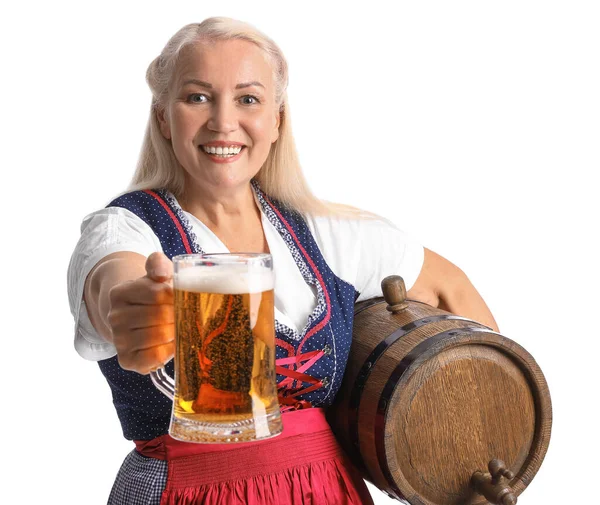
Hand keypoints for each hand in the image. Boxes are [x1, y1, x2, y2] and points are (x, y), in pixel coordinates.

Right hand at [107, 252, 174, 373]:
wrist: (137, 316)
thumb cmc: (153, 295)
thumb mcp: (155, 275)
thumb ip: (159, 265)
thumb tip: (161, 273)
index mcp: (120, 292)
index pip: (157, 293)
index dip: (176, 296)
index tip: (182, 297)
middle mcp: (115, 317)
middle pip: (160, 316)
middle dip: (179, 314)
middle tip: (186, 314)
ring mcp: (118, 339)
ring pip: (158, 336)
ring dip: (176, 332)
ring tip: (179, 326)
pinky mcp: (126, 359)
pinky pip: (154, 357)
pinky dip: (168, 350)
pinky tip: (171, 343)